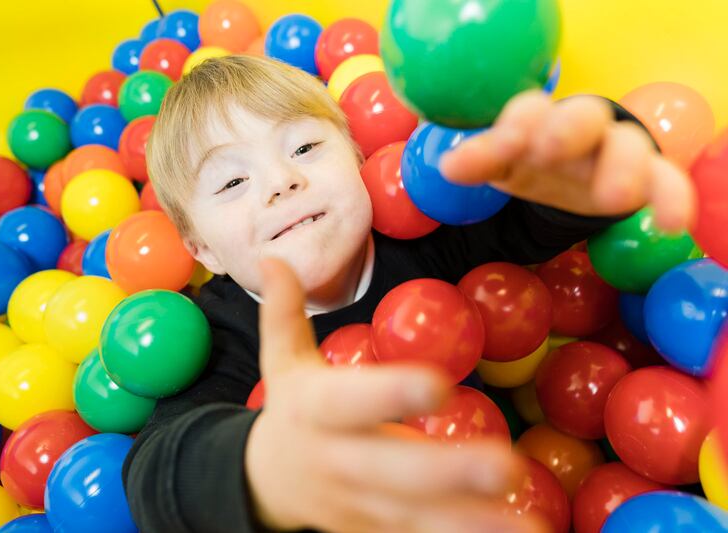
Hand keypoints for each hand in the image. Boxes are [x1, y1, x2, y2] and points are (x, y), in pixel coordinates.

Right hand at [244, 257, 544, 532]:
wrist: (269, 483)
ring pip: (417, 518)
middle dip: (447, 472)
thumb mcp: (281, 360)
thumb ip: (283, 311)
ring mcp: (361, 504)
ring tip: (531, 522)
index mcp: (315, 411)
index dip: (390, 394)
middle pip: (392, 471)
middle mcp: (339, 461)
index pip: (350, 402)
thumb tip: (274, 258)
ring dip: (472, 523)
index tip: (438, 383)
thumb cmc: (291, 410)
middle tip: (506, 465)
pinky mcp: (380, 529)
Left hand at [439, 90, 694, 231]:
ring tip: (615, 199)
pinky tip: (671, 224)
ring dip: (623, 169)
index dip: (513, 127)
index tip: (501, 149)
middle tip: (548, 151)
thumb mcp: (503, 164)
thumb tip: (447, 166)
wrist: (572, 169)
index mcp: (538, 120)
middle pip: (581, 116)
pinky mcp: (648, 176)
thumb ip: (479, 162)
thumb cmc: (531, 162)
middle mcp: (579, 127)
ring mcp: (616, 150)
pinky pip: (667, 181)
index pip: (527, 112)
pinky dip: (672, 199)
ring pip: (628, 146)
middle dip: (567, 131)